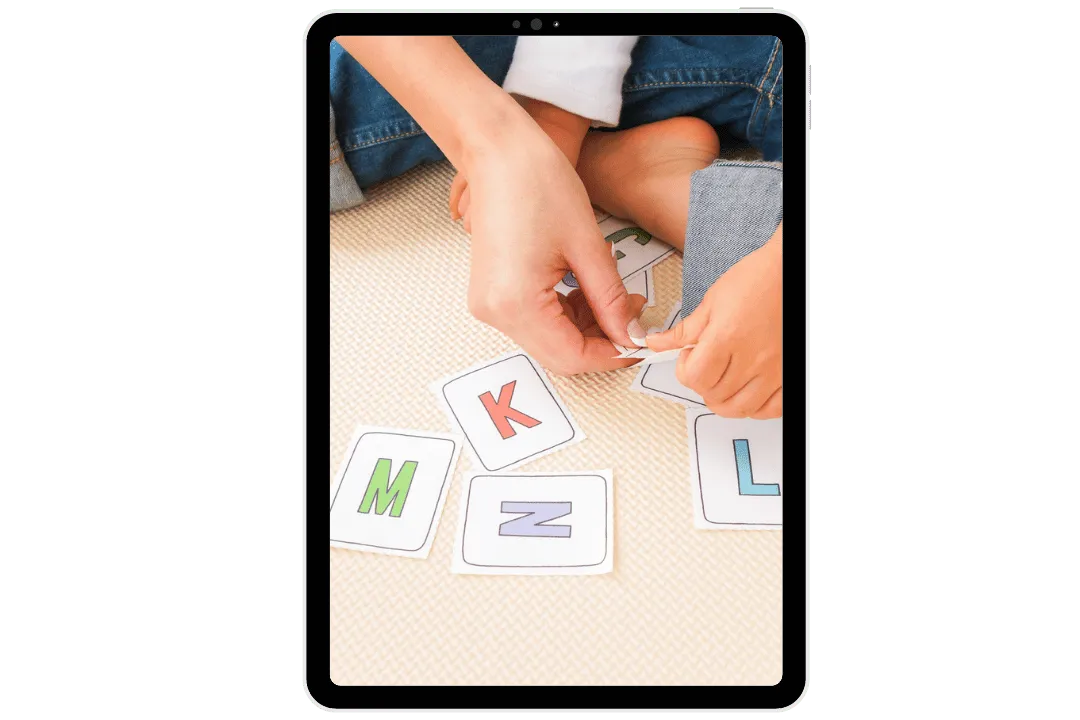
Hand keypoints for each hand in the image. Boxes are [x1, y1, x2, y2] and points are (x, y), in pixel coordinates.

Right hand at [330, 39, 637, 372]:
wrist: (497, 151)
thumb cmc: (538, 183)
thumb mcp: (588, 246)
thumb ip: (610, 299)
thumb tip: (630, 334)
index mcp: (516, 304)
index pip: (571, 357)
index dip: (611, 355)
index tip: (641, 342)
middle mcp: (495, 313)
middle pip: (558, 354)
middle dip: (600, 340)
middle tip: (634, 315)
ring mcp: (489, 304)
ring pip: (548, 339)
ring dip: (584, 326)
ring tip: (615, 296)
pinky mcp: (491, 293)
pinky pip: (534, 321)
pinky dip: (564, 314)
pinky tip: (586, 290)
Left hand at [647, 225, 782, 417]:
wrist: (790, 273)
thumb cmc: (757, 280)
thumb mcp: (713, 301)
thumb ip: (684, 331)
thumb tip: (657, 343)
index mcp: (727, 337)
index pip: (694, 377)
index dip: (684, 369)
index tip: (689, 357)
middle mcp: (753, 358)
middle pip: (714, 396)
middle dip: (701, 383)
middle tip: (706, 365)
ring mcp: (774, 370)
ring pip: (740, 408)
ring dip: (724, 399)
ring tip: (724, 379)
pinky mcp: (789, 374)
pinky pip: (771, 409)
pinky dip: (756, 408)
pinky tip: (748, 392)